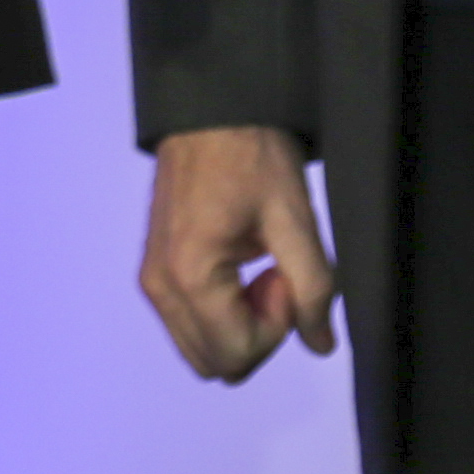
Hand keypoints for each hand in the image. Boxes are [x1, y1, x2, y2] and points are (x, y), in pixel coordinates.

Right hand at [138, 124, 339, 381]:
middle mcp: (160, 286)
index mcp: (190, 275)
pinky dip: (222, 312)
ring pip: (203, 349)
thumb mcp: (294, 218)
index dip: (277, 327)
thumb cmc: (250, 152)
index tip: (286, 276)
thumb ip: (314, 288)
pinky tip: (243, 266)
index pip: (237, 354)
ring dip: (240, 325)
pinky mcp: (156, 269)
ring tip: (262, 269)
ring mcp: (153, 279)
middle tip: (278, 276)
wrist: (211, 110)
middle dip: (258, 333)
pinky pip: (191, 322)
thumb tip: (320, 342)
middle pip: (216, 363)